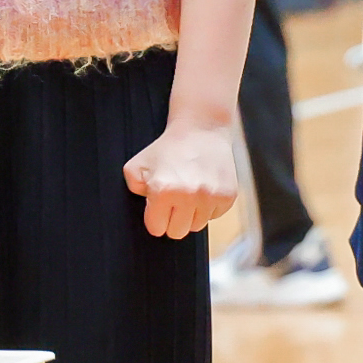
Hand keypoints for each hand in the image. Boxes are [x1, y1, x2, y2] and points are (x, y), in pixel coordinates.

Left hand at [123, 117, 238, 239]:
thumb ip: (134, 188)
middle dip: (173, 219)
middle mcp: (188, 196)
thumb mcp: (138, 164)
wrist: (201, 130)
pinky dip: (209, 207)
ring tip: (190, 191)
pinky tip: (204, 187)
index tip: (159, 206)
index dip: (156, 218)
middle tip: (174, 200)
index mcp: (163, 190)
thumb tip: (146, 209)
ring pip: (197, 226)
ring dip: (192, 213)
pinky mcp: (227, 197)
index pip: (156, 228)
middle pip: (177, 232)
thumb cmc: (167, 148)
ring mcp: (210, 197)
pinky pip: (214, 216)